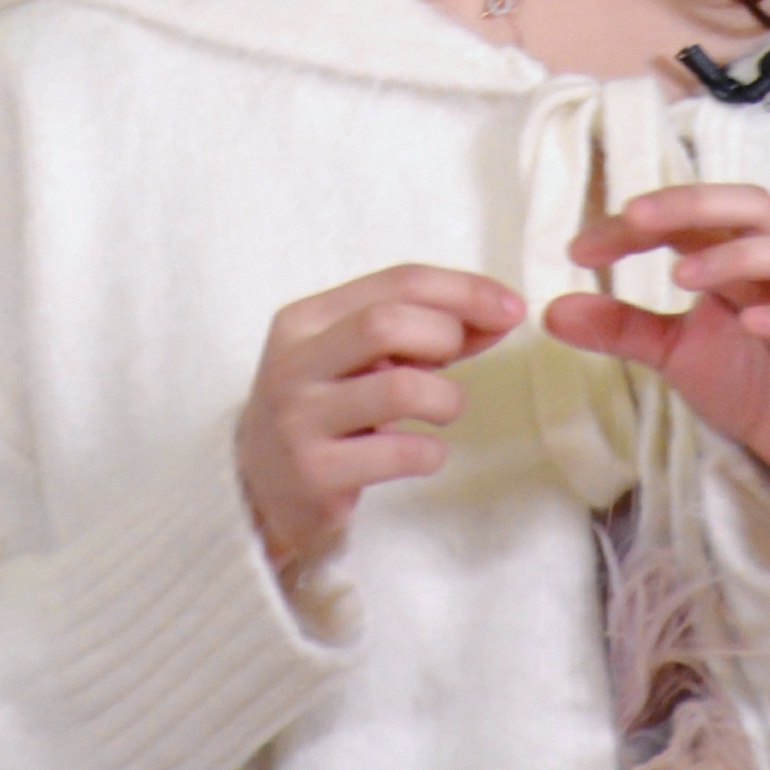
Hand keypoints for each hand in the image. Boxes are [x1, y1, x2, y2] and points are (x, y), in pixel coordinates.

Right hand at [236, 264, 522, 579]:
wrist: (258, 488)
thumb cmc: (327, 408)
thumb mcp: (359, 358)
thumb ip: (421, 333)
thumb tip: (500, 312)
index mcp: (305, 318)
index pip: (396, 281)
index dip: (463, 289)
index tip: (511, 306)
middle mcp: (294, 361)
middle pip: (390, 322)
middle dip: (445, 337)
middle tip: (453, 366)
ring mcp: (300, 417)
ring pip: (400, 388)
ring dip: (446, 400)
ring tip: (441, 412)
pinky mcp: (314, 472)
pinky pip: (399, 452)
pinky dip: (430, 451)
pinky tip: (421, 452)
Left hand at [543, 184, 769, 526]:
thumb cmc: (746, 378)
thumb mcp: (672, 352)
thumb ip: (619, 326)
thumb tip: (549, 311)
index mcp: (734, 256)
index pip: (688, 218)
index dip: (635, 223)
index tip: (579, 249)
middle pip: (750, 206)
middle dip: (694, 204)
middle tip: (637, 216)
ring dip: (738, 254)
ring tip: (681, 274)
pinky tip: (749, 322)